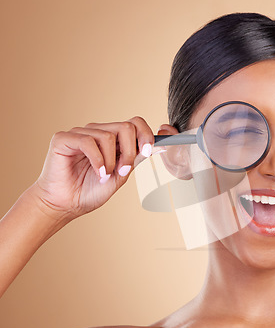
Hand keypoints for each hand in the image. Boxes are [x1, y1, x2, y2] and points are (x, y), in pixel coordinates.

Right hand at [31, 117, 154, 220]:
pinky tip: (97, 172)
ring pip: (108, 136)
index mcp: (112, 139)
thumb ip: (135, 158)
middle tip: (122, 171)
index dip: (146, 135)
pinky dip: (98, 160)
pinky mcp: (64, 138)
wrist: (66, 205)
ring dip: (111, 161)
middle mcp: (97, 132)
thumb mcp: (120, 174)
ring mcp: (80, 133)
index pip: (134, 123)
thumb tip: (158, 146)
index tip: (148, 152)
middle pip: (126, 127)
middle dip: (130, 152)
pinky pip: (89, 141)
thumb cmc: (90, 191)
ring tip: (104, 176)